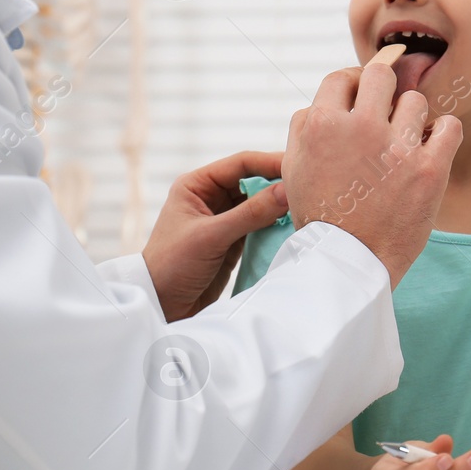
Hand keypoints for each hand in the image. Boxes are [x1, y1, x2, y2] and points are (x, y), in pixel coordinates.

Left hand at [141, 150, 291, 320]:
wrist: (160, 306)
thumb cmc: (172, 266)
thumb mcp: (211, 237)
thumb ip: (250, 214)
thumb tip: (287, 192)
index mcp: (197, 185)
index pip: (241, 164)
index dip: (270, 163)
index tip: (299, 166)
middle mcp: (210, 197)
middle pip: (254, 182)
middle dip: (279, 184)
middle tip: (309, 187)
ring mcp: (223, 219)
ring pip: (259, 204)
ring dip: (279, 206)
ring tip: (307, 205)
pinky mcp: (233, 241)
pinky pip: (260, 226)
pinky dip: (275, 225)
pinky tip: (293, 225)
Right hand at [282, 60, 461, 287]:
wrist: (348, 264)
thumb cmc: (321, 216)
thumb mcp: (293, 168)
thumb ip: (304, 127)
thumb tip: (325, 100)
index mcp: (322, 126)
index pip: (342, 77)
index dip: (353, 85)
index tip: (361, 99)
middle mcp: (360, 129)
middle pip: (381, 75)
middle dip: (383, 90)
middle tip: (386, 112)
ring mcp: (397, 148)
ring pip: (416, 100)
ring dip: (412, 118)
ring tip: (404, 144)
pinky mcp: (429, 169)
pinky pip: (450, 126)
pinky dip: (444, 133)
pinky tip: (432, 146)